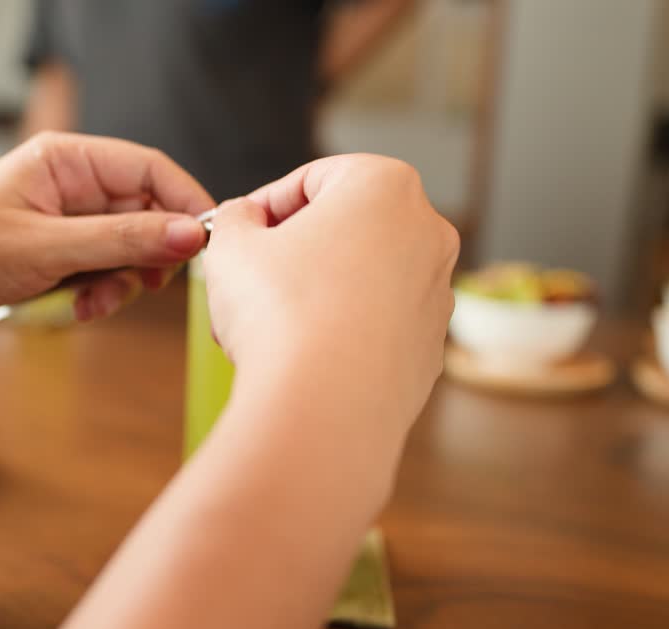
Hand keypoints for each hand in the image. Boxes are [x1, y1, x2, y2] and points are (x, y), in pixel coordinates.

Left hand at [0, 132, 214, 329]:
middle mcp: (68, 182)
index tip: (207, 246)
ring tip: (94, 305)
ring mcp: (61, 219)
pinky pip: (100, 268)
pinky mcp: (52, 252)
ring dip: (122, 280)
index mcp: (66, 159)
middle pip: (144, 210)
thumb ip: (123, 241)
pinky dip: (99, 291)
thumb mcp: (48, 249)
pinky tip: (79, 311)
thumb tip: (192, 235)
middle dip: (148, 254)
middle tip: (146, 287)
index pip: (150, 168)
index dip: (185, 203)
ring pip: (125, 246)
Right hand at [204, 154, 457, 427]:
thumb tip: (244, 219)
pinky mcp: (431, 348)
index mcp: (385, 185)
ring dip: (314, 293)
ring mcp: (437, 292)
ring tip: (265, 328)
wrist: (322, 408)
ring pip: (361, 279)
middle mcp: (427, 232)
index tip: (237, 235)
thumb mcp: (231, 244)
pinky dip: (341, 333)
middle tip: (247, 281)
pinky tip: (300, 358)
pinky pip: (376, 326)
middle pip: (344, 228)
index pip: (312, 179)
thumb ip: (236, 217)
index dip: (264, 206)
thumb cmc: (279, 312)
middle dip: (292, 252)